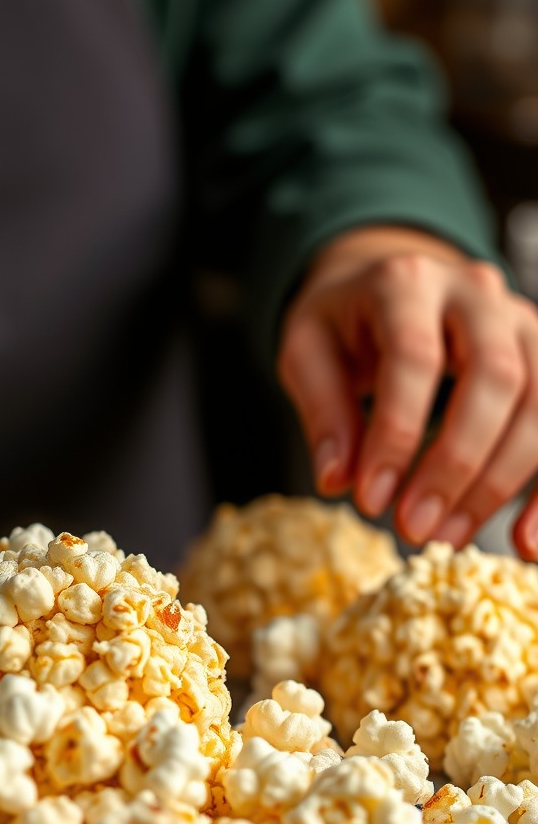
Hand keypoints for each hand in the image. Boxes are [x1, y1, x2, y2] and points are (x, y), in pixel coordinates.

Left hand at [278, 225, 537, 558]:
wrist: (382, 282)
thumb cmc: (341, 323)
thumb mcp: (307, 352)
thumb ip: (323, 410)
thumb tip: (337, 480)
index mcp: (407, 282)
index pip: (413, 358)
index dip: (395, 435)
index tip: (369, 499)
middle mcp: (477, 292)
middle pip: (494, 378)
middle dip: (456, 463)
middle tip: (415, 528)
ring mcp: (522, 321)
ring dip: (502, 482)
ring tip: (451, 536)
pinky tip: (527, 541)